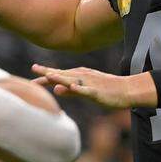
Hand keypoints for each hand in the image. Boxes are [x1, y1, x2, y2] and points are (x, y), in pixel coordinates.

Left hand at [32, 65, 149, 108]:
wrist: (128, 90)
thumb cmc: (106, 91)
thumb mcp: (85, 91)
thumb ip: (70, 91)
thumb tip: (55, 89)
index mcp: (79, 76)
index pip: (59, 75)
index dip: (45, 75)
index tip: (32, 74)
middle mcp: (83, 77)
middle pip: (63, 75)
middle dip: (48, 73)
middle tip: (33, 69)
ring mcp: (91, 84)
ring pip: (74, 80)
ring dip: (61, 78)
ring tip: (49, 75)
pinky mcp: (98, 92)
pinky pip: (88, 91)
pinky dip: (80, 89)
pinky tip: (72, 88)